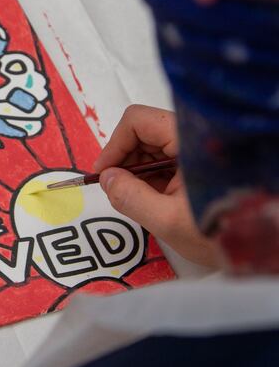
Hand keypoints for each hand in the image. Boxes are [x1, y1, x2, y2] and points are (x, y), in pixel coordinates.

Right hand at [93, 105, 217, 267]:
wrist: (267, 245)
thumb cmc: (222, 234)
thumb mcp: (168, 221)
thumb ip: (131, 198)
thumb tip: (107, 179)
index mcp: (188, 139)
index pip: (137, 121)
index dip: (114, 146)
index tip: (103, 174)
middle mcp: (194, 137)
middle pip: (146, 131)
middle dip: (125, 158)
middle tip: (116, 189)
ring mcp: (200, 149)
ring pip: (157, 146)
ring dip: (139, 170)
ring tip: (138, 200)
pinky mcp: (204, 163)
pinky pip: (171, 160)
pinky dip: (156, 177)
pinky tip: (156, 200)